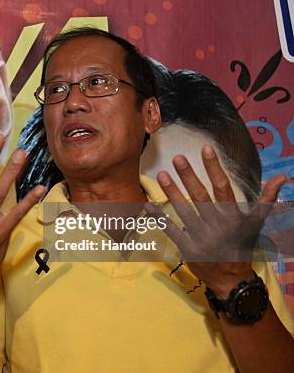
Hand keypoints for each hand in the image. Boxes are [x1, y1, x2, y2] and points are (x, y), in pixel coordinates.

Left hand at [148, 145, 285, 297]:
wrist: (232, 279)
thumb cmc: (242, 246)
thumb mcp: (255, 223)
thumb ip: (266, 199)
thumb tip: (282, 177)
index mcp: (233, 217)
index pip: (222, 187)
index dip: (214, 167)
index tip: (206, 149)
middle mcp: (217, 225)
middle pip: (200, 196)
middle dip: (188, 176)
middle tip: (177, 158)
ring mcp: (201, 237)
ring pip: (184, 211)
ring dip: (171, 192)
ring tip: (162, 175)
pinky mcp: (187, 248)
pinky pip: (171, 230)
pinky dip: (159, 218)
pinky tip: (148, 204)